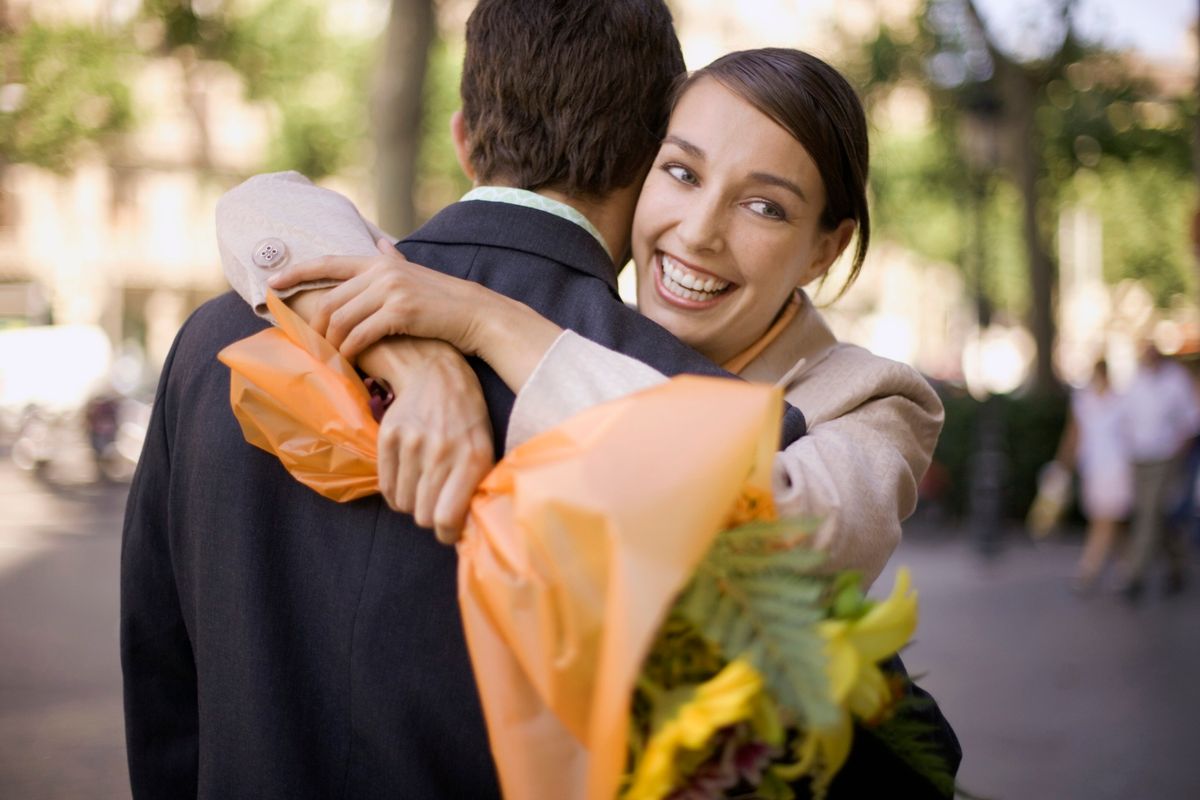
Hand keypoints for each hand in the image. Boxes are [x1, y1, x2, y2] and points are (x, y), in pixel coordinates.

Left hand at [269, 238, 484, 359]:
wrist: (476, 314)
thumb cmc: (444, 301)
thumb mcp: (415, 274)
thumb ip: (394, 261)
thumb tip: (382, 244)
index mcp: (380, 261)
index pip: (328, 263)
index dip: (297, 272)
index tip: (272, 283)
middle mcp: (382, 271)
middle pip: (330, 298)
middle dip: (315, 326)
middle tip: (311, 346)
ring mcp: (391, 290)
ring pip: (341, 318)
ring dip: (331, 343)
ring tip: (330, 358)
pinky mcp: (400, 312)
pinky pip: (360, 334)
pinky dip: (350, 350)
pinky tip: (349, 362)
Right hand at [375, 344, 493, 543]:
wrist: (436, 375)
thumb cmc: (466, 419)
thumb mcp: (483, 448)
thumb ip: (475, 486)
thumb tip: (463, 529)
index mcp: (472, 459)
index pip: (447, 519)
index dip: (446, 534)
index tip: (448, 531)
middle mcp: (441, 452)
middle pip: (422, 516)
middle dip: (430, 518)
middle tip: (436, 506)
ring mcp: (412, 443)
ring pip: (403, 504)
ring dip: (412, 502)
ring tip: (423, 485)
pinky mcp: (388, 436)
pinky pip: (386, 487)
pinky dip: (396, 491)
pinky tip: (408, 478)